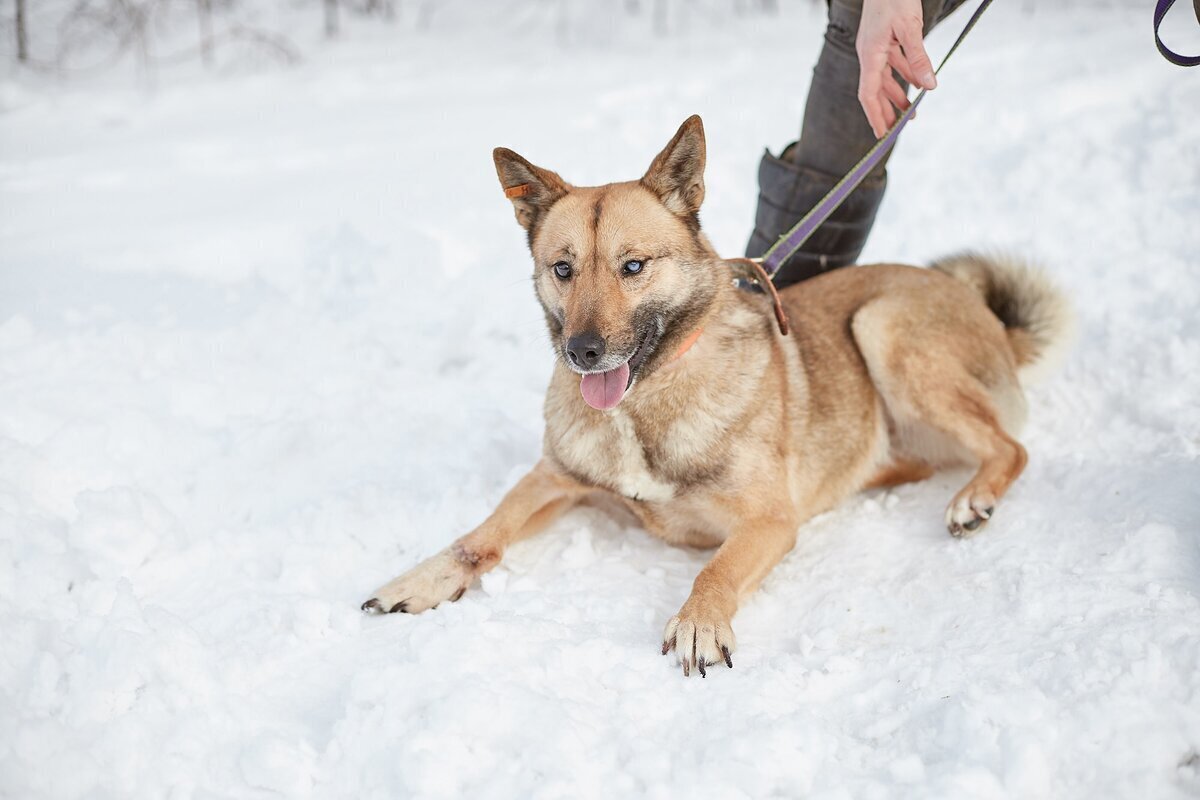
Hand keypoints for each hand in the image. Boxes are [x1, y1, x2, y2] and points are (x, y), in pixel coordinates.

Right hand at [856, 0, 937, 137]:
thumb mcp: (910, 28)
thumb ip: (918, 59)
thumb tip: (930, 87)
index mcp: (870, 55)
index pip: (868, 94)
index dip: (875, 116)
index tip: (882, 135)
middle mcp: (869, 54)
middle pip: (874, 92)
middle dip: (885, 113)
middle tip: (895, 133)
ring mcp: (875, 48)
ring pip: (884, 80)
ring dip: (896, 97)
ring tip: (911, 114)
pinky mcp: (883, 40)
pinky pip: (893, 65)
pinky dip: (904, 77)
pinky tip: (918, 85)